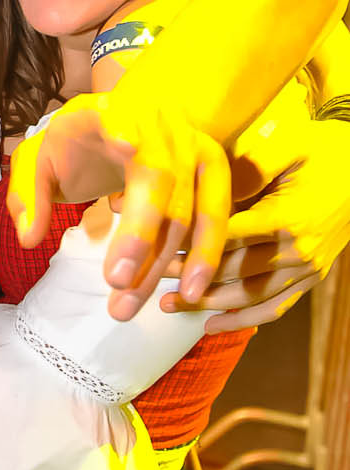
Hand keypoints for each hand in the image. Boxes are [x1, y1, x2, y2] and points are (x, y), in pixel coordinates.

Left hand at [8, 91, 231, 314]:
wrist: (122, 117)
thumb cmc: (78, 142)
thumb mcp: (41, 159)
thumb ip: (30, 194)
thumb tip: (28, 239)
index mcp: (111, 111)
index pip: (120, 121)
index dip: (125, 133)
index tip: (125, 145)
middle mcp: (160, 125)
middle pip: (159, 181)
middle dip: (139, 235)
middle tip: (115, 282)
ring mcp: (193, 146)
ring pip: (187, 210)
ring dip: (163, 263)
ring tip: (130, 307)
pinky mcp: (213, 168)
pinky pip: (216, 216)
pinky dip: (205, 255)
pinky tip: (188, 293)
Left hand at [162, 118, 349, 330]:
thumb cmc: (320, 151)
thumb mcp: (287, 144)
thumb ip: (250, 166)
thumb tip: (212, 189)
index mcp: (286, 217)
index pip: (228, 238)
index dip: (191, 244)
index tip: (156, 245)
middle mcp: (297, 251)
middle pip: (233, 271)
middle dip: (190, 276)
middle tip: (150, 277)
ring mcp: (306, 269)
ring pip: (250, 295)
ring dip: (209, 304)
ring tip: (169, 306)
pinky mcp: (311, 278)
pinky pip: (276, 306)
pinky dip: (244, 319)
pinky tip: (211, 325)